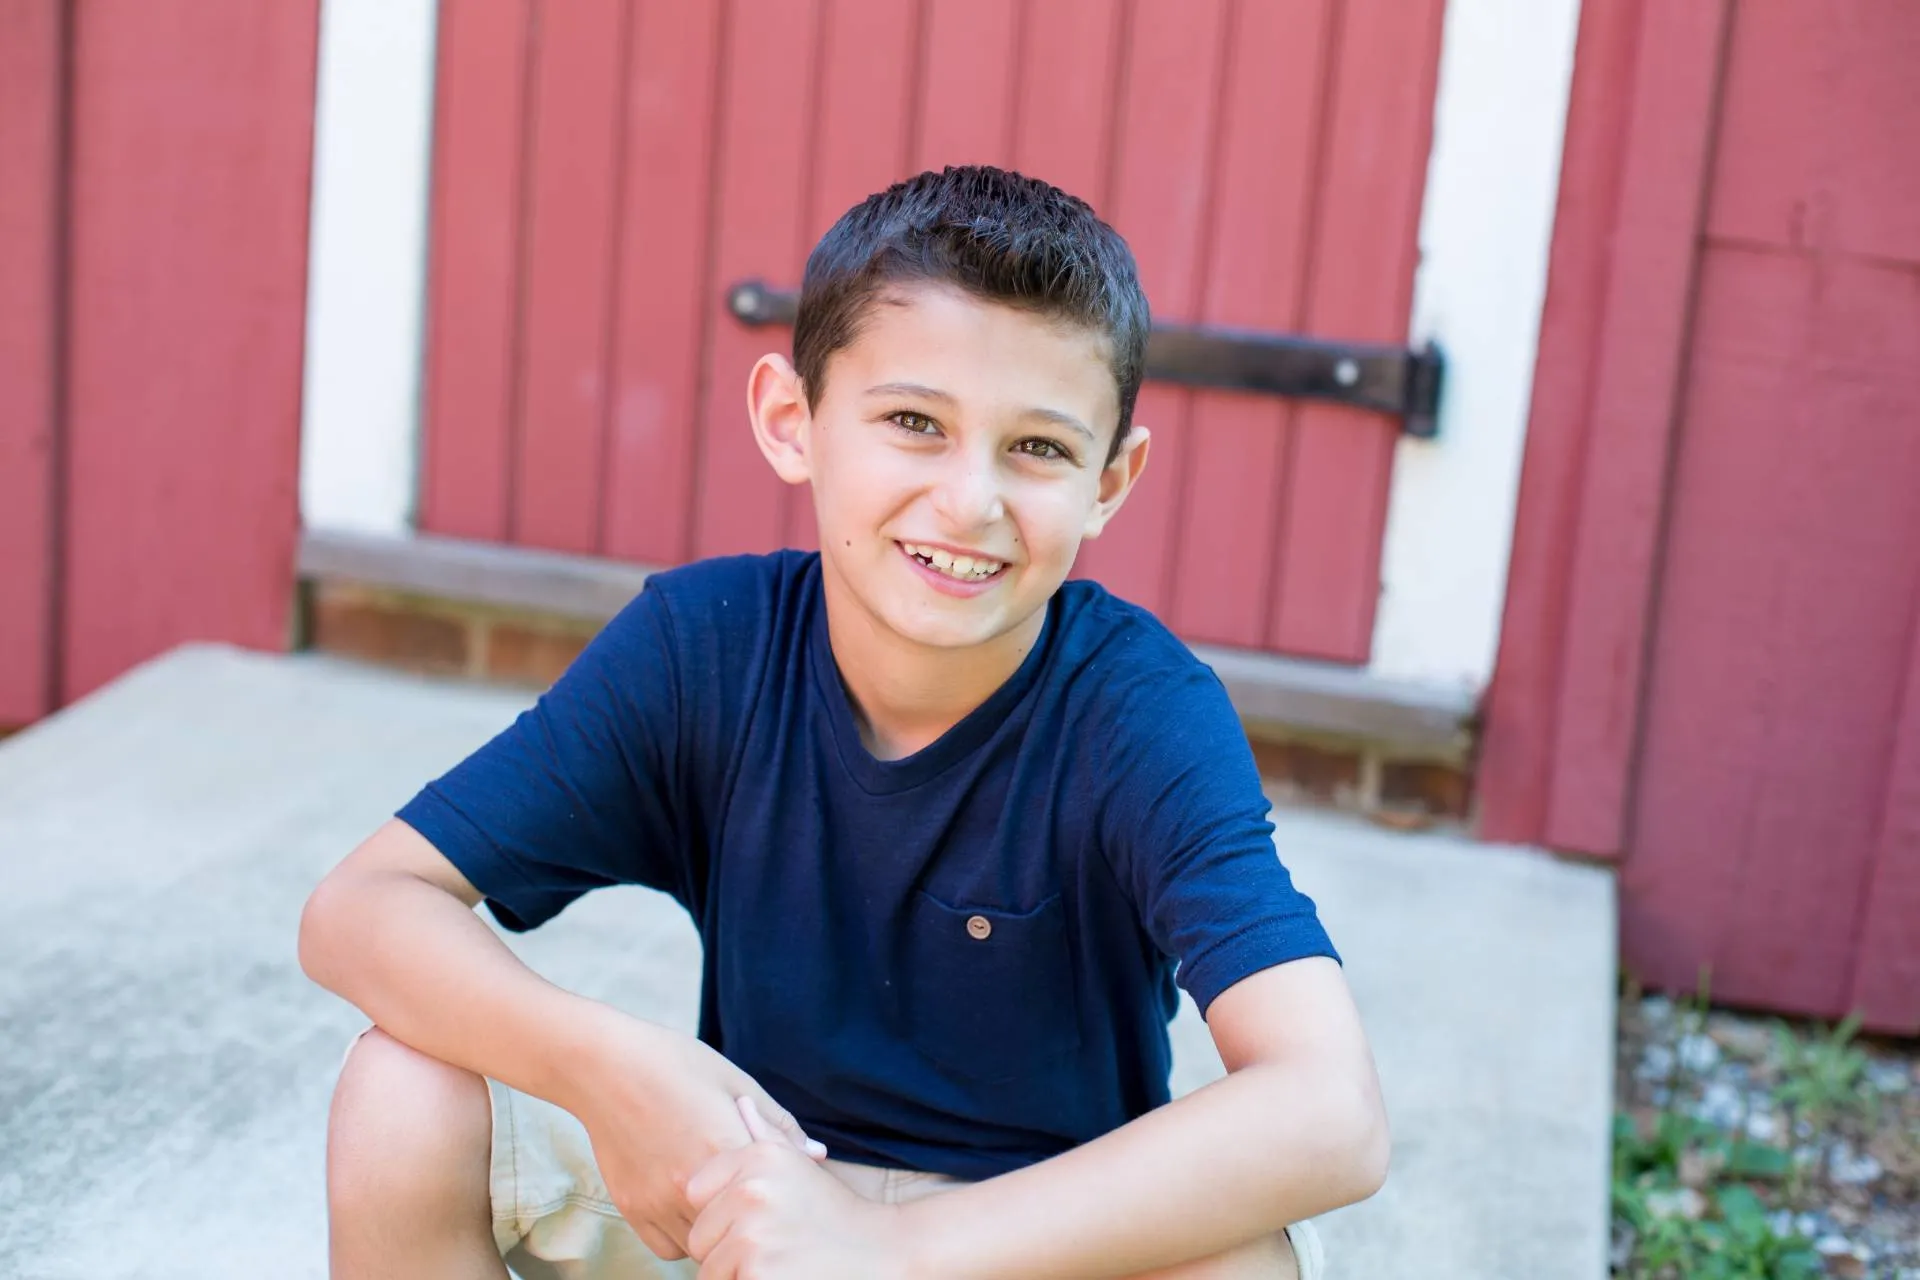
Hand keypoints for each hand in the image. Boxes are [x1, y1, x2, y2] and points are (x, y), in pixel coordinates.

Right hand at [565, 1017, 827, 1261]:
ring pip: (705, 1246)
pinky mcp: (633, 1209)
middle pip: (741, 1227)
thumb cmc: (675, 1064)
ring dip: (717, 1228)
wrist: (605, 1066)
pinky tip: (686, 1204)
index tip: (784, 1189)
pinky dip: (682, 1234)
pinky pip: (668, 1248)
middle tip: (752, 1198)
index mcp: (726, 1148)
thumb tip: (817, 1155)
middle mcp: (693, 1184)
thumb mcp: (735, 1081)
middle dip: (751, 1217)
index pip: (775, 1194)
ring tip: (718, 1197)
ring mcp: (659, 1201)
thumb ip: (777, 1123)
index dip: (784, 1193)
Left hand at [686, 1098, 915, 1278]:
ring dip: (737, 1275)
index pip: (694, 1191)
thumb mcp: (799, 1166)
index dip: (719, 1214)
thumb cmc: (836, 1213)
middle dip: (726, 1251)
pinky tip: (781, 1277)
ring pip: (710, 1270)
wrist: (881, 1253)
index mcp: (758, 1157)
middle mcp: (751, 1190)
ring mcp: (753, 1233)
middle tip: (772, 1248)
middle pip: (699, 1236)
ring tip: (778, 1265)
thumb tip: (741, 1101)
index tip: (756, 1220)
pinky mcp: (757, 1273)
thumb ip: (764, 1133)